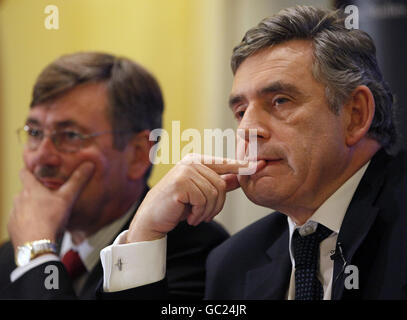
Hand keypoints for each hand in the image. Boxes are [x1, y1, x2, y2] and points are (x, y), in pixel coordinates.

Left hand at [8, 162, 94, 249]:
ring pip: (22, 205)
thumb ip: (77, 181)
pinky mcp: (12, 226)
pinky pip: (19, 219)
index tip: (36, 170)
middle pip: (25, 190)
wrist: (37, 245)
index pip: (24, 172)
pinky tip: (37, 226)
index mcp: (31, 189)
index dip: (29, 169)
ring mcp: (14, 213)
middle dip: (35, 192)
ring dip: (30, 207)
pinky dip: (26, 220)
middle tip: (49, 196)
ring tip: (44, 214)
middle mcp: (19, 199)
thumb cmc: (51, 220)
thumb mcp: (67, 198)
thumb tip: (88, 165)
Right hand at [126, 154, 262, 242]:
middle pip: (222, 185)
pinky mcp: (181, 183)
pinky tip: (189, 216)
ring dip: (207, 212)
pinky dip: (199, 214)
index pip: (226, 164)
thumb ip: (219, 183)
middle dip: (216, 206)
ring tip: (195, 216)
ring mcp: (186, 171)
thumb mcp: (201, 193)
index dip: (243, 166)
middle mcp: (192, 162)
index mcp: (198, 161)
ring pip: (214, 194)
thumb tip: (239, 177)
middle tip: (204, 215)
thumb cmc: (177, 205)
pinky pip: (204, 200)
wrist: (153, 217)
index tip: (260, 165)